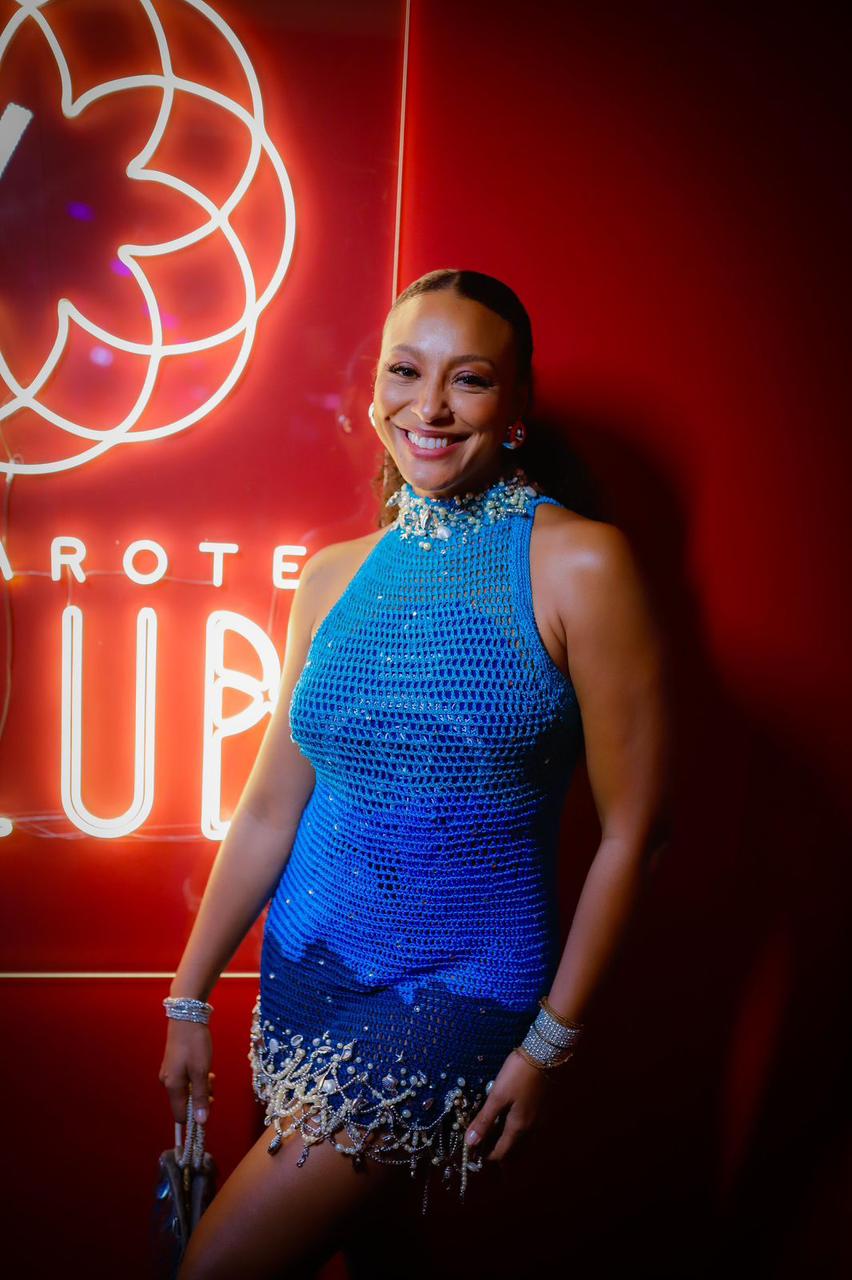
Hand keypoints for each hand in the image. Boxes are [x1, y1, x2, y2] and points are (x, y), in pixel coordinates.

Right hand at [158, 1020, 214, 1124]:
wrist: (187, 1017)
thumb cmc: (194, 1044)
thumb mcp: (201, 1071)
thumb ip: (200, 1097)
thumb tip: (201, 1123)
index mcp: (172, 1087)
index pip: (181, 1115)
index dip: (195, 1116)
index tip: (209, 1107)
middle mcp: (167, 1083)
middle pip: (185, 1103)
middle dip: (201, 1098)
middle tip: (211, 1083)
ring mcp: (169, 1073)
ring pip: (187, 1091)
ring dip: (201, 1087)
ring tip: (210, 1073)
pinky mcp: (173, 1065)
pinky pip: (186, 1080)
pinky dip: (196, 1078)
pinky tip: (204, 1068)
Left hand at [464, 1048, 551, 1162]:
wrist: (544, 1055)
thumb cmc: (517, 1074)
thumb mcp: (497, 1095)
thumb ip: (484, 1120)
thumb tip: (470, 1143)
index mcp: (518, 1128)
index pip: (501, 1154)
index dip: (486, 1156)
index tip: (473, 1152)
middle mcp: (531, 1130)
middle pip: (514, 1152)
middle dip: (498, 1154)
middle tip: (482, 1146)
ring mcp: (540, 1121)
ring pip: (523, 1144)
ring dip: (509, 1146)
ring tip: (494, 1136)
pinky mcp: (543, 1111)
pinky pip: (529, 1133)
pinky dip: (518, 1135)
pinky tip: (510, 1123)